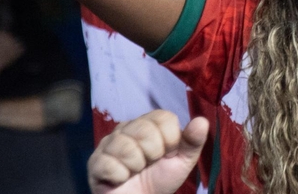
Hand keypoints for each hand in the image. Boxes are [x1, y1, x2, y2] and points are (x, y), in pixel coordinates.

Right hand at [88, 111, 207, 193]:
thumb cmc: (160, 179)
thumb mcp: (182, 161)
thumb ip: (193, 142)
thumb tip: (202, 121)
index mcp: (150, 123)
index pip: (164, 118)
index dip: (170, 140)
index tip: (167, 154)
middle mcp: (128, 127)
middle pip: (144, 130)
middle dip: (153, 154)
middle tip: (148, 164)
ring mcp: (109, 143)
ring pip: (126, 147)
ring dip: (136, 166)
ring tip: (135, 171)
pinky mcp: (95, 161)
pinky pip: (109, 164)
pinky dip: (120, 176)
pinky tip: (120, 178)